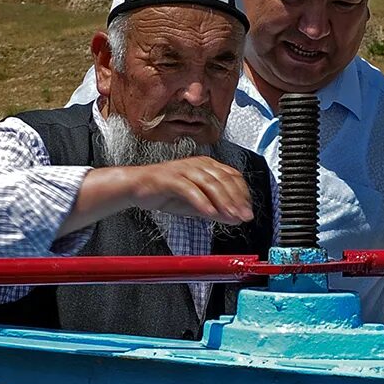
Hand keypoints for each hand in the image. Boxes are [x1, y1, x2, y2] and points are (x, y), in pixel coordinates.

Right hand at [128, 158, 254, 223]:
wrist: (136, 187)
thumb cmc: (166, 192)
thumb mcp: (197, 204)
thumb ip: (216, 210)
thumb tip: (235, 219)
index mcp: (207, 166)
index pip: (233, 177)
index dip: (243, 194)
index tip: (247, 211)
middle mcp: (198, 164)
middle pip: (224, 180)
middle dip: (236, 200)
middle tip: (244, 216)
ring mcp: (184, 170)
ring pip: (209, 184)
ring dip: (223, 202)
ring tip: (231, 216)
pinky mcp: (170, 178)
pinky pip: (189, 189)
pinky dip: (201, 201)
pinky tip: (209, 213)